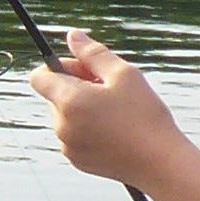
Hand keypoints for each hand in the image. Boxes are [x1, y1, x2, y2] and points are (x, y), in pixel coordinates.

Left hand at [27, 30, 188, 187]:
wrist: (160, 164)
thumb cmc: (145, 116)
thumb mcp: (123, 74)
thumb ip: (93, 53)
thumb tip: (72, 36)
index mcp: (69, 101)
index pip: (39, 76)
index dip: (60, 67)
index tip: (86, 69)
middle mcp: (61, 126)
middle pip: (53, 95)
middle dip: (75, 86)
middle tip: (109, 88)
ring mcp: (67, 146)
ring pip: (65, 115)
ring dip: (82, 107)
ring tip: (116, 110)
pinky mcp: (77, 161)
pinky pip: (73, 135)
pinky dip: (87, 127)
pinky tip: (115, 129)